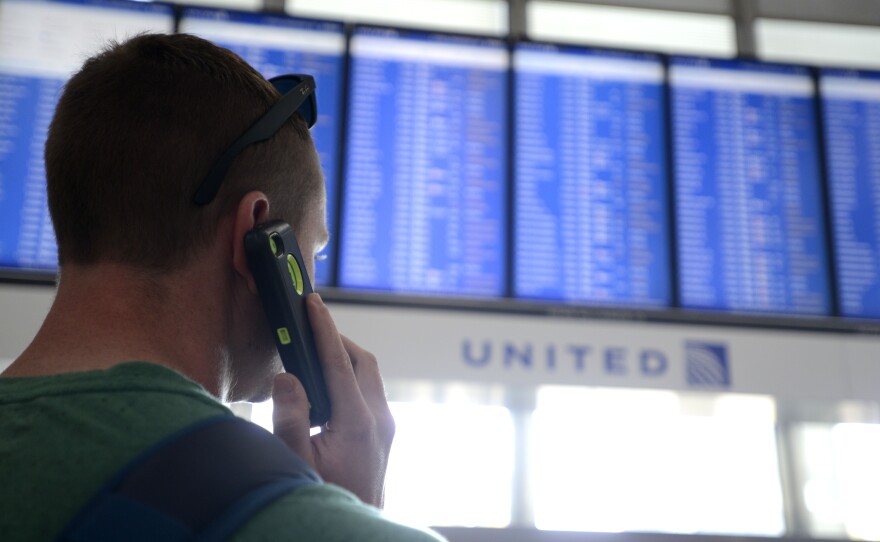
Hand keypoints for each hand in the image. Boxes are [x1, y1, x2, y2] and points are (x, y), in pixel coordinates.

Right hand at [271, 293, 393, 507]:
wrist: (354, 527)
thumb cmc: (324, 495)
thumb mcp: (297, 461)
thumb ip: (290, 417)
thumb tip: (286, 377)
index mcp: (358, 421)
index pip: (340, 362)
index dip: (324, 328)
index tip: (313, 303)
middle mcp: (379, 418)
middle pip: (363, 360)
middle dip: (337, 338)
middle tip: (310, 326)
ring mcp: (386, 426)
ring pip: (370, 374)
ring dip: (345, 357)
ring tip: (314, 351)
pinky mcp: (385, 432)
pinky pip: (370, 390)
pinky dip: (351, 376)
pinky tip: (327, 384)